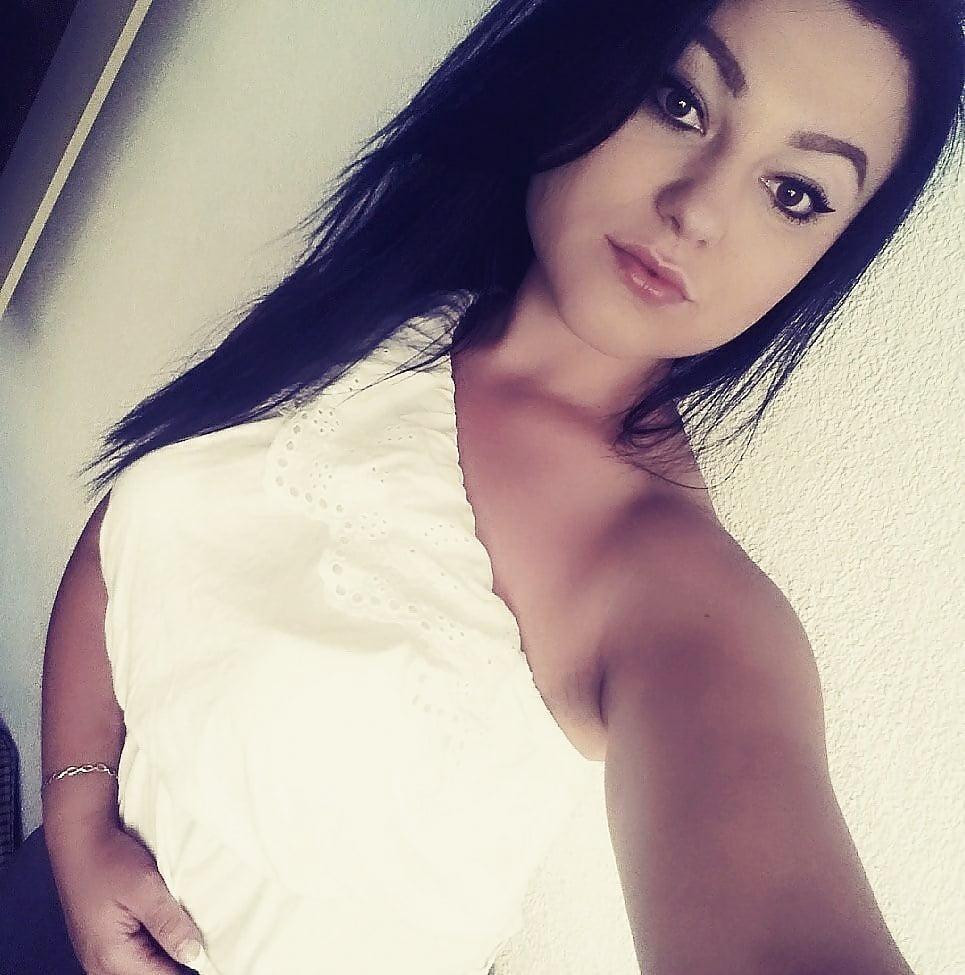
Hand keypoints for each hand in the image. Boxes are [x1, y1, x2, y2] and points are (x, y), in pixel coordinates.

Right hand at [46, 820, 204, 973]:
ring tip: (189, 922)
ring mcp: (102, 952)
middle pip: (154, 971)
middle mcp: (102, 963)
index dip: (193, 963)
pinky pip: (137, 949)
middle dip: (180, 955)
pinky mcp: (105, 938)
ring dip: (169, 946)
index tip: (214, 949)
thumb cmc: (107, 860)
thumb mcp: (145, 888)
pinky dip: (157, 937)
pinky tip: (171, 918)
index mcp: (112, 958)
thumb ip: (168, 924)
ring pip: (147, 962)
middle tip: (204, 932)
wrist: (79, 839)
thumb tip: (193, 954)